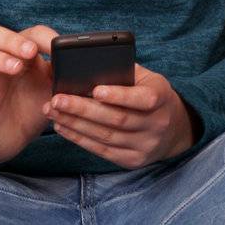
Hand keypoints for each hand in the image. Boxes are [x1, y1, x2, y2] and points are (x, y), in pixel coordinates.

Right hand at [0, 24, 57, 167]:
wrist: (13, 137)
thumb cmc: (33, 106)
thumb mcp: (52, 90)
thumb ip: (62, 76)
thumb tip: (82, 68)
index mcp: (20, 54)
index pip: (26, 33)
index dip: (40, 36)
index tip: (57, 45)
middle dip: (11, 39)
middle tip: (30, 53)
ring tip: (15, 68)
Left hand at [45, 64, 195, 168]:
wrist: (172, 129)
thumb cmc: (151, 93)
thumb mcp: (147, 78)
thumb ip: (124, 72)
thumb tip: (89, 64)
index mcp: (161, 98)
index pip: (142, 99)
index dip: (118, 95)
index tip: (95, 89)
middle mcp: (156, 125)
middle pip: (116, 119)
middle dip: (83, 109)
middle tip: (57, 99)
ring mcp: (145, 146)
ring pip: (105, 136)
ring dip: (75, 124)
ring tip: (53, 111)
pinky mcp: (132, 160)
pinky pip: (102, 150)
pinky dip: (79, 138)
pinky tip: (63, 126)